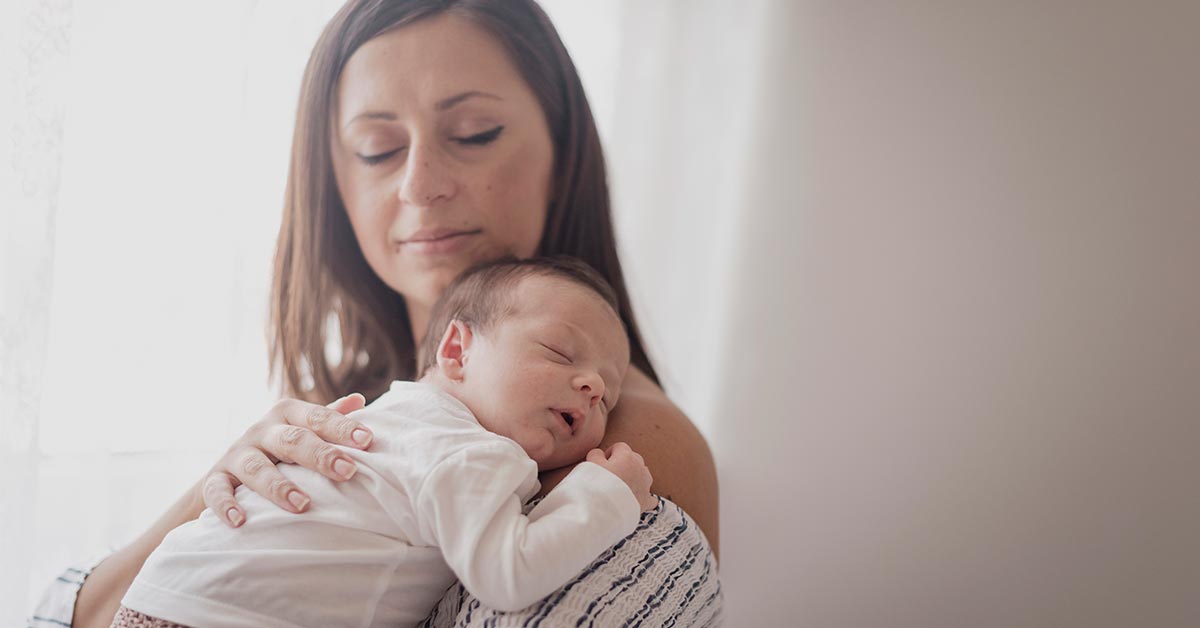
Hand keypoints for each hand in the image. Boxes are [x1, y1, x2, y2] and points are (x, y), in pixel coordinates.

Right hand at [202, 393, 369, 526]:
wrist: (227, 471)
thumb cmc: (278, 449)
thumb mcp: (300, 428)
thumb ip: (327, 417)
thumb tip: (359, 399)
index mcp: (286, 414)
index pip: (317, 417)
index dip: (342, 427)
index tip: (368, 440)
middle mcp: (260, 431)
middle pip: (290, 439)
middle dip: (320, 455)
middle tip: (347, 471)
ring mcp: (236, 454)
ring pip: (255, 467)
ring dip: (278, 486)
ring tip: (302, 504)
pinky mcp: (214, 479)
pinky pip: (217, 491)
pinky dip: (226, 505)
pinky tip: (240, 520)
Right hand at [587, 442, 656, 510]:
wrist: (604, 510)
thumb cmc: (596, 485)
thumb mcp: (590, 463)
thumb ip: (596, 454)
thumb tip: (599, 454)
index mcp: (626, 456)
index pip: (619, 447)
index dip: (609, 454)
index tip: (602, 463)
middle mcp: (640, 468)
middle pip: (633, 459)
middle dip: (623, 463)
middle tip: (610, 474)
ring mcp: (645, 484)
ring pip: (643, 475)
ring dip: (634, 477)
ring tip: (620, 487)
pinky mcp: (646, 501)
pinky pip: (649, 496)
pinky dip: (642, 496)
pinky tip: (635, 500)